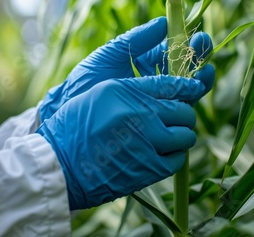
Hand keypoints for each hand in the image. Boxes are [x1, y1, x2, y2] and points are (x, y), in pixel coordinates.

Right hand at [36, 75, 205, 209]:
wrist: (58, 166)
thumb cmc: (73, 128)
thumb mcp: (99, 96)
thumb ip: (131, 90)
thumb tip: (164, 90)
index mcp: (124, 91)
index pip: (170, 84)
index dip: (188, 85)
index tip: (195, 87)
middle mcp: (138, 114)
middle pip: (184, 110)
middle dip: (185, 114)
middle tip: (178, 118)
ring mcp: (146, 141)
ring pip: (186, 135)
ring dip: (182, 136)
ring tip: (170, 138)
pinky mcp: (148, 168)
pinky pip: (178, 159)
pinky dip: (175, 156)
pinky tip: (163, 154)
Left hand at [39, 17, 214, 122]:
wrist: (71, 112)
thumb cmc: (85, 81)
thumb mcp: (111, 54)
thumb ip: (137, 39)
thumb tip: (164, 21)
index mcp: (145, 63)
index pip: (173, 51)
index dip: (187, 43)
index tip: (198, 34)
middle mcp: (155, 82)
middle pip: (185, 69)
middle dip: (198, 57)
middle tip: (205, 46)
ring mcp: (156, 102)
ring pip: (186, 88)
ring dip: (200, 77)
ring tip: (207, 68)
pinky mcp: (156, 121)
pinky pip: (178, 108)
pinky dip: (190, 98)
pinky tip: (196, 88)